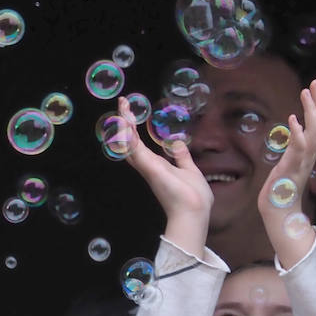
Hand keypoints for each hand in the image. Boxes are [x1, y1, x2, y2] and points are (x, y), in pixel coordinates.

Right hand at [118, 96, 211, 255]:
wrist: (194, 212)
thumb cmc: (194, 197)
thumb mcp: (189, 170)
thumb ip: (181, 157)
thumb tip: (176, 144)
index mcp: (157, 166)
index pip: (138, 145)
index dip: (131, 130)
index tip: (131, 113)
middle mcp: (149, 166)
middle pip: (129, 141)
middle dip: (124, 122)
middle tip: (122, 103)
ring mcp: (147, 167)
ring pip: (129, 142)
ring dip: (124, 124)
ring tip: (122, 106)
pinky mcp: (150, 168)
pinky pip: (136, 149)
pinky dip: (129, 135)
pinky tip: (126, 120)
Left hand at [258, 80, 315, 266]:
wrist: (278, 211)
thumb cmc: (280, 188)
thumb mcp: (289, 162)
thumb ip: (294, 148)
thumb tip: (294, 133)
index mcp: (310, 152)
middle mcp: (310, 155)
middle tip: (315, 82)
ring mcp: (302, 161)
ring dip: (312, 111)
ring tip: (305, 92)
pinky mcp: (292, 168)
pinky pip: (299, 149)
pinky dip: (297, 133)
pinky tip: (292, 119)